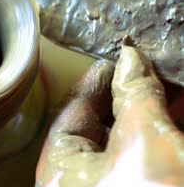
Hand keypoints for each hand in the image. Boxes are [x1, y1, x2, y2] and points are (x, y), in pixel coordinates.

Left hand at [35, 45, 183, 185]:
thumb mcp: (145, 138)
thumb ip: (134, 95)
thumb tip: (130, 61)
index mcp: (60, 172)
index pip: (69, 112)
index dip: (96, 80)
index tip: (120, 58)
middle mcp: (79, 181)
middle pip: (100, 125)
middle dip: (129, 93)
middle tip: (151, 67)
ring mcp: (110, 186)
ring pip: (126, 140)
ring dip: (150, 110)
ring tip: (170, 84)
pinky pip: (144, 156)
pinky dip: (161, 134)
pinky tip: (179, 111)